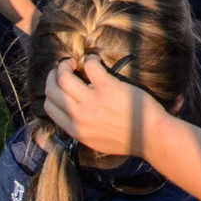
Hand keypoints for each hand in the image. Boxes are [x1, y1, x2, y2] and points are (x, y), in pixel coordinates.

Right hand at [44, 54, 160, 160]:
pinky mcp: (108, 88)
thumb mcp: (96, 141)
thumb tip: (72, 115)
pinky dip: (90, 59)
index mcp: (75, 130)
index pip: (49, 106)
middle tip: (65, 69)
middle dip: (54, 75)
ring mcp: (92, 102)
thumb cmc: (128, 139)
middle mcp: (79, 117)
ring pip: (63, 77)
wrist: (151, 137)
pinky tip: (95, 60)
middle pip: (51, 90)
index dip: (52, 91)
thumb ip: (81, 128)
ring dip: (65, 65)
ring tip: (75, 62)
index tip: (60, 84)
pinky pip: (90, 66)